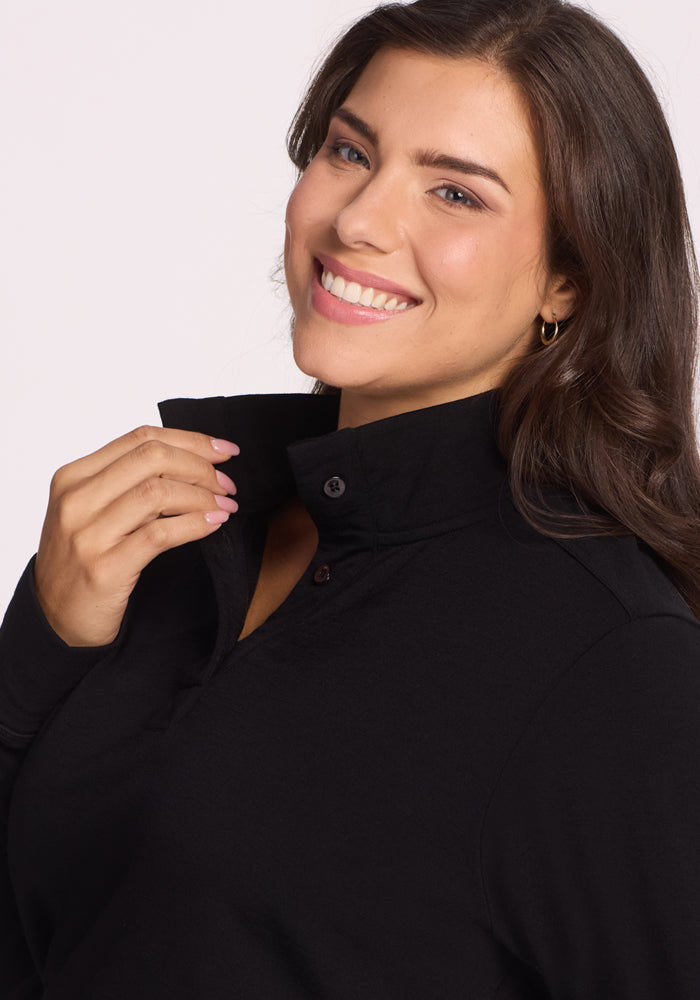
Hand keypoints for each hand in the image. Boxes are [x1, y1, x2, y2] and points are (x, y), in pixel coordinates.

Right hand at [34, 425, 238, 646]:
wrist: (56, 619)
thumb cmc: (83, 561)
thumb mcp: (94, 510)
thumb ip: (128, 482)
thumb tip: (192, 459)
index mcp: (73, 476)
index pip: (141, 438)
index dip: (191, 440)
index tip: (224, 450)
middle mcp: (76, 499)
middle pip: (152, 458)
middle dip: (201, 467)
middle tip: (227, 486)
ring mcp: (87, 534)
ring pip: (158, 492)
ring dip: (203, 497)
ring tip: (225, 507)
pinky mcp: (105, 568)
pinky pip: (160, 534)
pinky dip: (194, 524)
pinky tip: (213, 524)